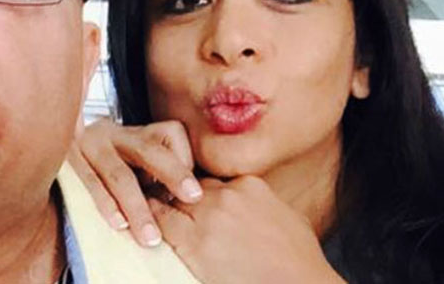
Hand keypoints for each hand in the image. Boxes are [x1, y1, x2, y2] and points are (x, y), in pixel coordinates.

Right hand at [67, 119, 202, 246]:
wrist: (55, 137)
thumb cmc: (110, 164)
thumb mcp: (138, 159)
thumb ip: (161, 172)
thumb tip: (192, 200)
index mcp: (138, 131)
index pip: (171, 134)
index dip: (184, 164)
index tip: (193, 194)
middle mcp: (115, 134)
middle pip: (149, 150)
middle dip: (173, 174)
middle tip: (193, 197)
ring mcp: (90, 145)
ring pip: (119, 174)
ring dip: (137, 206)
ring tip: (151, 237)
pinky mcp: (68, 160)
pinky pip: (89, 182)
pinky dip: (106, 203)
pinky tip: (119, 223)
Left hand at [149, 176, 344, 283]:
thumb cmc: (300, 262)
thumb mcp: (288, 218)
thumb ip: (263, 204)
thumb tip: (255, 207)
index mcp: (250, 186)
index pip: (213, 181)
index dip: (200, 193)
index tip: (192, 200)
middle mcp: (228, 194)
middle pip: (190, 187)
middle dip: (177, 195)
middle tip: (161, 200)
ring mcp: (211, 215)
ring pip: (173, 199)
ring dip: (160, 204)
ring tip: (144, 207)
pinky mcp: (196, 241)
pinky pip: (163, 222)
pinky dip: (151, 220)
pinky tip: (143, 223)